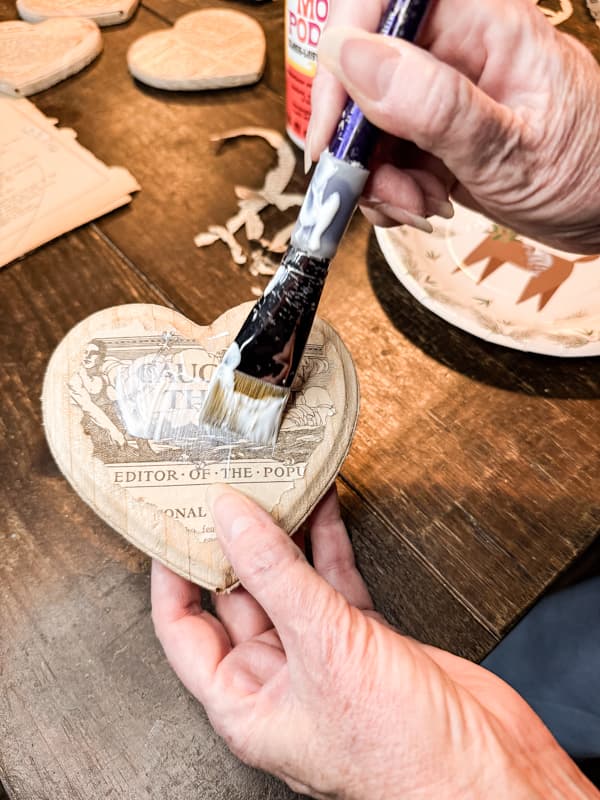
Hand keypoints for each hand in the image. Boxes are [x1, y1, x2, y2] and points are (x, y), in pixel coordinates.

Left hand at [151, 484, 596, 798]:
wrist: (487, 772)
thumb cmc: (403, 753)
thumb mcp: (325, 650)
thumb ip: (275, 577)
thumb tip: (230, 518)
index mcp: (245, 703)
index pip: (183, 628)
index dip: (173, 573)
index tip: (175, 520)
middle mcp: (277, 678)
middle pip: (237, 595)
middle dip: (232, 542)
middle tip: (227, 488)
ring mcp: (321, 654)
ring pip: (287, 581)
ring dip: (282, 533)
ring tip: (272, 484)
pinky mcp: (362, 637)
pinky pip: (332, 578)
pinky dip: (326, 540)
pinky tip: (321, 505)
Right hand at [308, 0, 599, 252]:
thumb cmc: (587, 171)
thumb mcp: (511, 149)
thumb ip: (435, 105)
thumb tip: (352, 58)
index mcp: (481, 23)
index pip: (380, 4)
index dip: (341, 59)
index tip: (334, 131)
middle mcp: (454, 49)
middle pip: (362, 71)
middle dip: (358, 142)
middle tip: (379, 191)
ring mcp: (442, 92)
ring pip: (367, 121)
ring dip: (376, 176)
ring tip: (418, 206)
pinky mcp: (435, 130)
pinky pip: (384, 151)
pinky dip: (390, 188)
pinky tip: (423, 206)